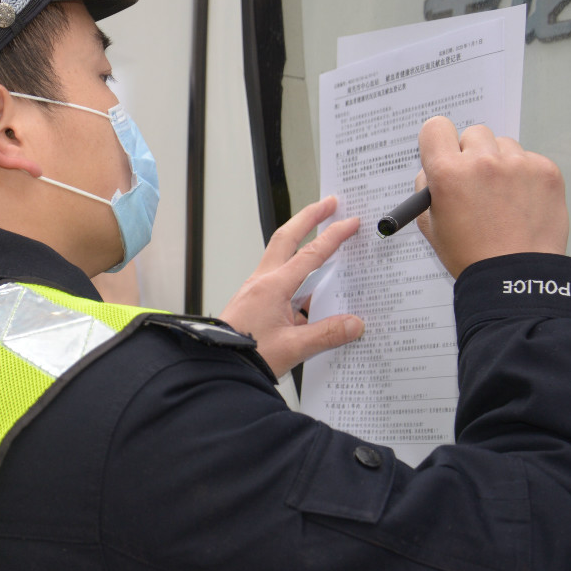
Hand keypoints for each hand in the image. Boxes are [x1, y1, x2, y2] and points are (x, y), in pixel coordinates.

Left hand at [219, 196, 363, 378]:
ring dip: (299, 241)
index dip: (332, 237)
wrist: (215, 367)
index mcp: (272, 287)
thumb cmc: (245, 357)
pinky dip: (294, 273)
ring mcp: (255, 290)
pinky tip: (310, 287)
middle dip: (308, 218)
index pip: (310, 254)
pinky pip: (278, 279)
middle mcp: (261, 282)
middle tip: (329, 203)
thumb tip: (355, 324)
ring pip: (280, 256)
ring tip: (320, 234)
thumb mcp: (293, 348)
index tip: (350, 221)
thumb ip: (327, 334)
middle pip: (286, 238)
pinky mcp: (253, 302)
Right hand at [415, 117, 567, 278]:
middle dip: (472, 153)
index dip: (438, 141)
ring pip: (504, 145)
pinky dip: (525, 176)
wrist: (515, 277)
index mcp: (448, 173)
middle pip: (474, 133)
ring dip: (501, 163)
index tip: (444, 151)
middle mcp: (483, 162)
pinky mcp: (546, 171)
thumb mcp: (430, 225)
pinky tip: (521, 203)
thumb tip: (434, 169)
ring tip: (502, 198)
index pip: (436, 127)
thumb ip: (427, 189)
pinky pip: (530, 159)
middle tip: (476, 182)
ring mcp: (518, 165)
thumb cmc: (471, 256)